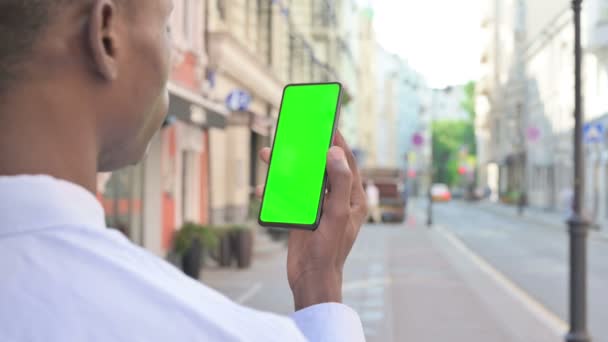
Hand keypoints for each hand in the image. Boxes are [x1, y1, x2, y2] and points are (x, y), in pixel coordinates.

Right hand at [257, 131, 367, 309]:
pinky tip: (263, 190)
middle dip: (306, 151)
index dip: (337, 142)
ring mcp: (319, 207)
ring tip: (269, 155)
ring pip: (302, 179)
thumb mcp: (338, 214)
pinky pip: (289, 196)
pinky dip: (276, 191)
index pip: (347, 162)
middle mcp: (337, 199)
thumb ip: (340, 182)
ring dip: (285, 168)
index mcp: (354, 198)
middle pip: (321, 167)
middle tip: (293, 134)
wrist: (311, 278)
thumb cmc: (330, 249)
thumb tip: (334, 152)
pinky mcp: (302, 215)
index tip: (327, 124)